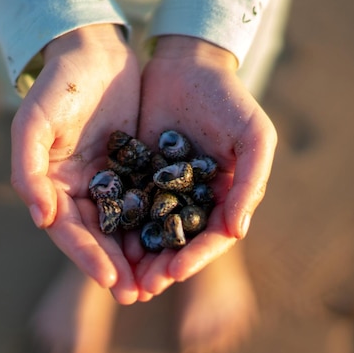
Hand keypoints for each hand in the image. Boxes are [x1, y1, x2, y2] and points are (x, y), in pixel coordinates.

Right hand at [10, 24, 140, 303]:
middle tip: (139, 295)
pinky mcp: (138, 169)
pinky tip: (178, 242)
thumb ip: (28, 169)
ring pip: (126, 227)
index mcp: (54, 186)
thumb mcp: (35, 122)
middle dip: (118, 267)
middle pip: (99, 238)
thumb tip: (40, 219)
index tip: (111, 280)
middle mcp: (82, 191)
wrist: (95, 52)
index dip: (87, 257)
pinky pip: (150, 202)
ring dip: (141, 256)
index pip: (70, 231)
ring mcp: (111, 182)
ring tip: (161, 281)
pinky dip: (161, 223)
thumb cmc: (60, 85)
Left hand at [131, 35, 276, 297]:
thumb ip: (249, 184)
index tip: (174, 273)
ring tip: (118, 276)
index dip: (194, 257)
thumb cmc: (229, 100)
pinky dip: (114, 222)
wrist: (188, 64)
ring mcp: (159, 188)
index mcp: (222, 198)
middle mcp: (190, 199)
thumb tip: (236, 233)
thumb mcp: (253, 137)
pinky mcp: (133, 173)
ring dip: (134, 255)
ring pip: (147, 230)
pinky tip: (100, 238)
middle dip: (159, 266)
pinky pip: (123, 203)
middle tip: (140, 288)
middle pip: (175, 242)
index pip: (210, 237)